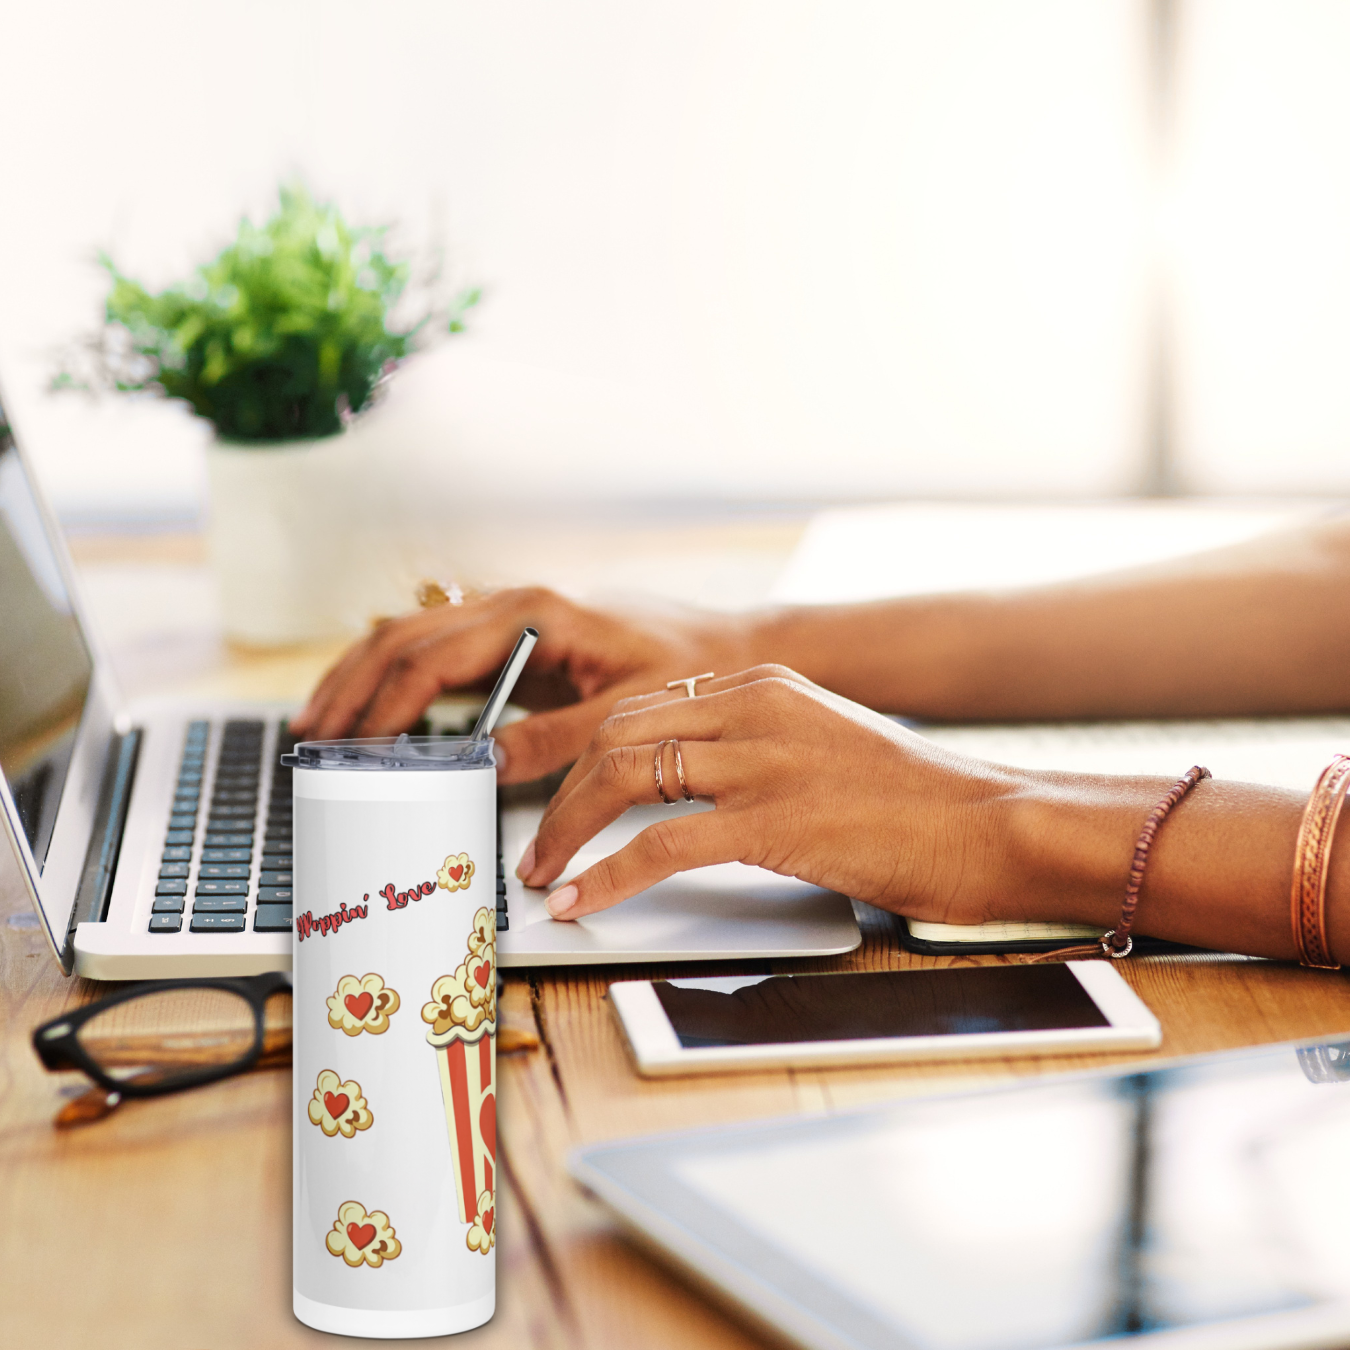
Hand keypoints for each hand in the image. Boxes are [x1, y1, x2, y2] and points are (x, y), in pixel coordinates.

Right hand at [289, 588, 753, 783]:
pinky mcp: (518, 642)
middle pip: (404, 638)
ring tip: (321, 721)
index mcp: (537, 612)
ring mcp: (511, 619)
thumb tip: (486, 764)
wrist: (728, 648)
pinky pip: (438, 654)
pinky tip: (375, 709)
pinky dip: (397, 679)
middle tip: (312, 735)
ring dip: (362, 676)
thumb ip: (556, 739)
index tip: (356, 747)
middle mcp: (515, 605)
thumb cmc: (689, 667)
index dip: (387, 706)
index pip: (435, 658)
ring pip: (411, 637)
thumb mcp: (627, 712)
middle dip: (352, 686)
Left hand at [517, 665, 1025, 923]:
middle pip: (619, 735)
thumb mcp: (823, 744)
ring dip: (567, 830)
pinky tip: (581, 900)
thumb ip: (758, 746)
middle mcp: (754, 709)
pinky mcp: (774, 820)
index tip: (562, 797)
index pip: (643, 708)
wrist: (988, 823)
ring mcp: (763, 760)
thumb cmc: (915, 799)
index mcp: (763, 686)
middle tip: (540, 843)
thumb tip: (689, 785)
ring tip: (544, 873)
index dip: (587, 756)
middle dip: (563, 792)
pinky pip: (660, 844)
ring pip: (624, 777)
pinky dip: (607, 874)